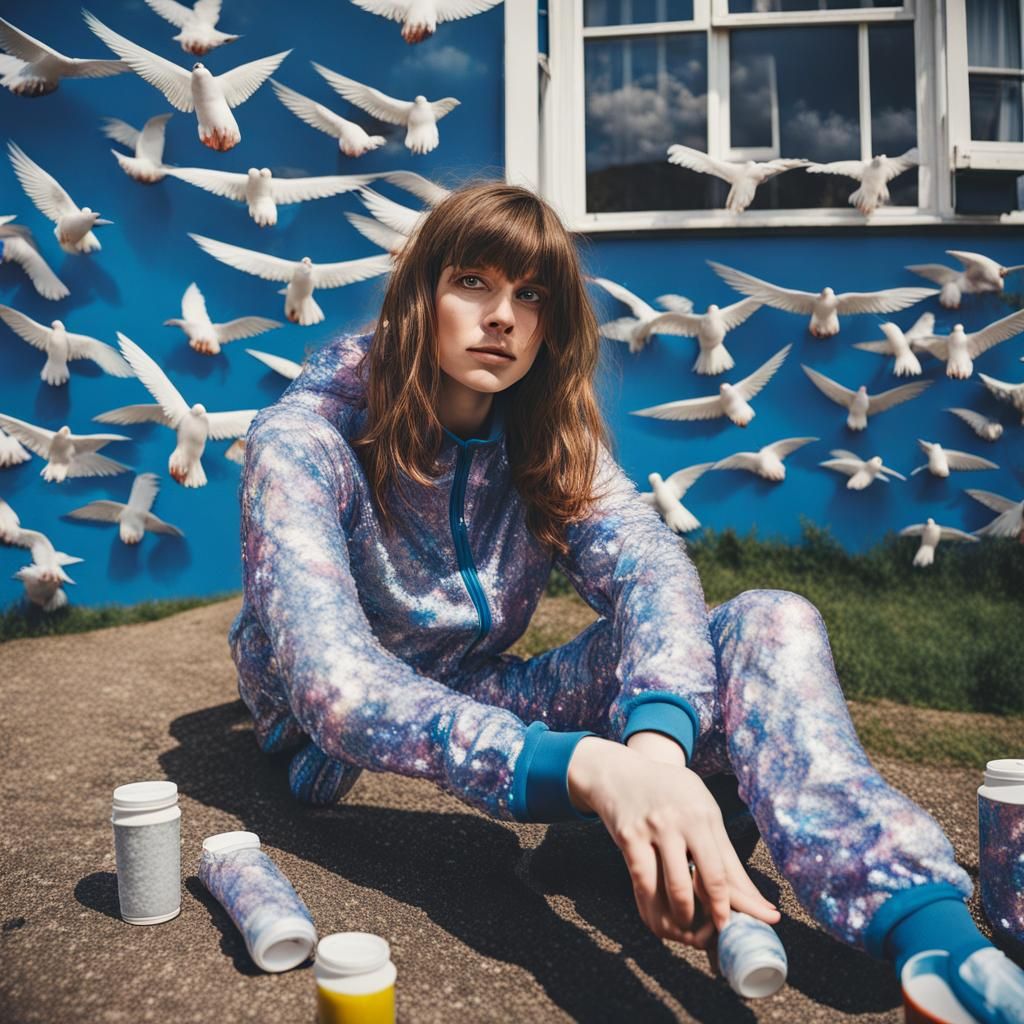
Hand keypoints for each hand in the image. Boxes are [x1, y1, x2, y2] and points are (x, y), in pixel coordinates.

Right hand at [568, 737, 778, 946]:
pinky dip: (653, 911)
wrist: (618, 772)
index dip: (744, 902)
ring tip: (689, 928)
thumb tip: (753, 899)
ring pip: (677, 889)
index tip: (760, 922)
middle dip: (718, 913)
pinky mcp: (629, 838)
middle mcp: (682, 820)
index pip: (729, 867)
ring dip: (686, 918)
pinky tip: (659, 921)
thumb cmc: (668, 794)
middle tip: (720, 930)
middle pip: (709, 879)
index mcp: (704, 814)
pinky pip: (644, 885)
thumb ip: (722, 851)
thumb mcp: (700, 810)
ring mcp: (654, 829)